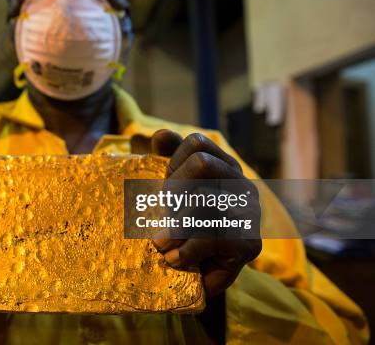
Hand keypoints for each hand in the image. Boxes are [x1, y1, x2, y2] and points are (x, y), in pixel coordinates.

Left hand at [150, 130, 261, 297]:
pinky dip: (185, 251)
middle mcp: (242, 184)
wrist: (201, 275)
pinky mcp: (249, 243)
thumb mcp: (173, 187)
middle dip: (175, 189)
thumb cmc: (185, 224)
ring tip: (161, 242)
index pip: (197, 143)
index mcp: (224, 166)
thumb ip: (168, 157)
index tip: (166, 187)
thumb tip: (160, 135)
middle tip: (165, 213)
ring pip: (204, 200)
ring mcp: (250, 213)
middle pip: (202, 163)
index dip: (173, 161)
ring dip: (175, 225)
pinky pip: (210, 237)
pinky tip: (173, 258)